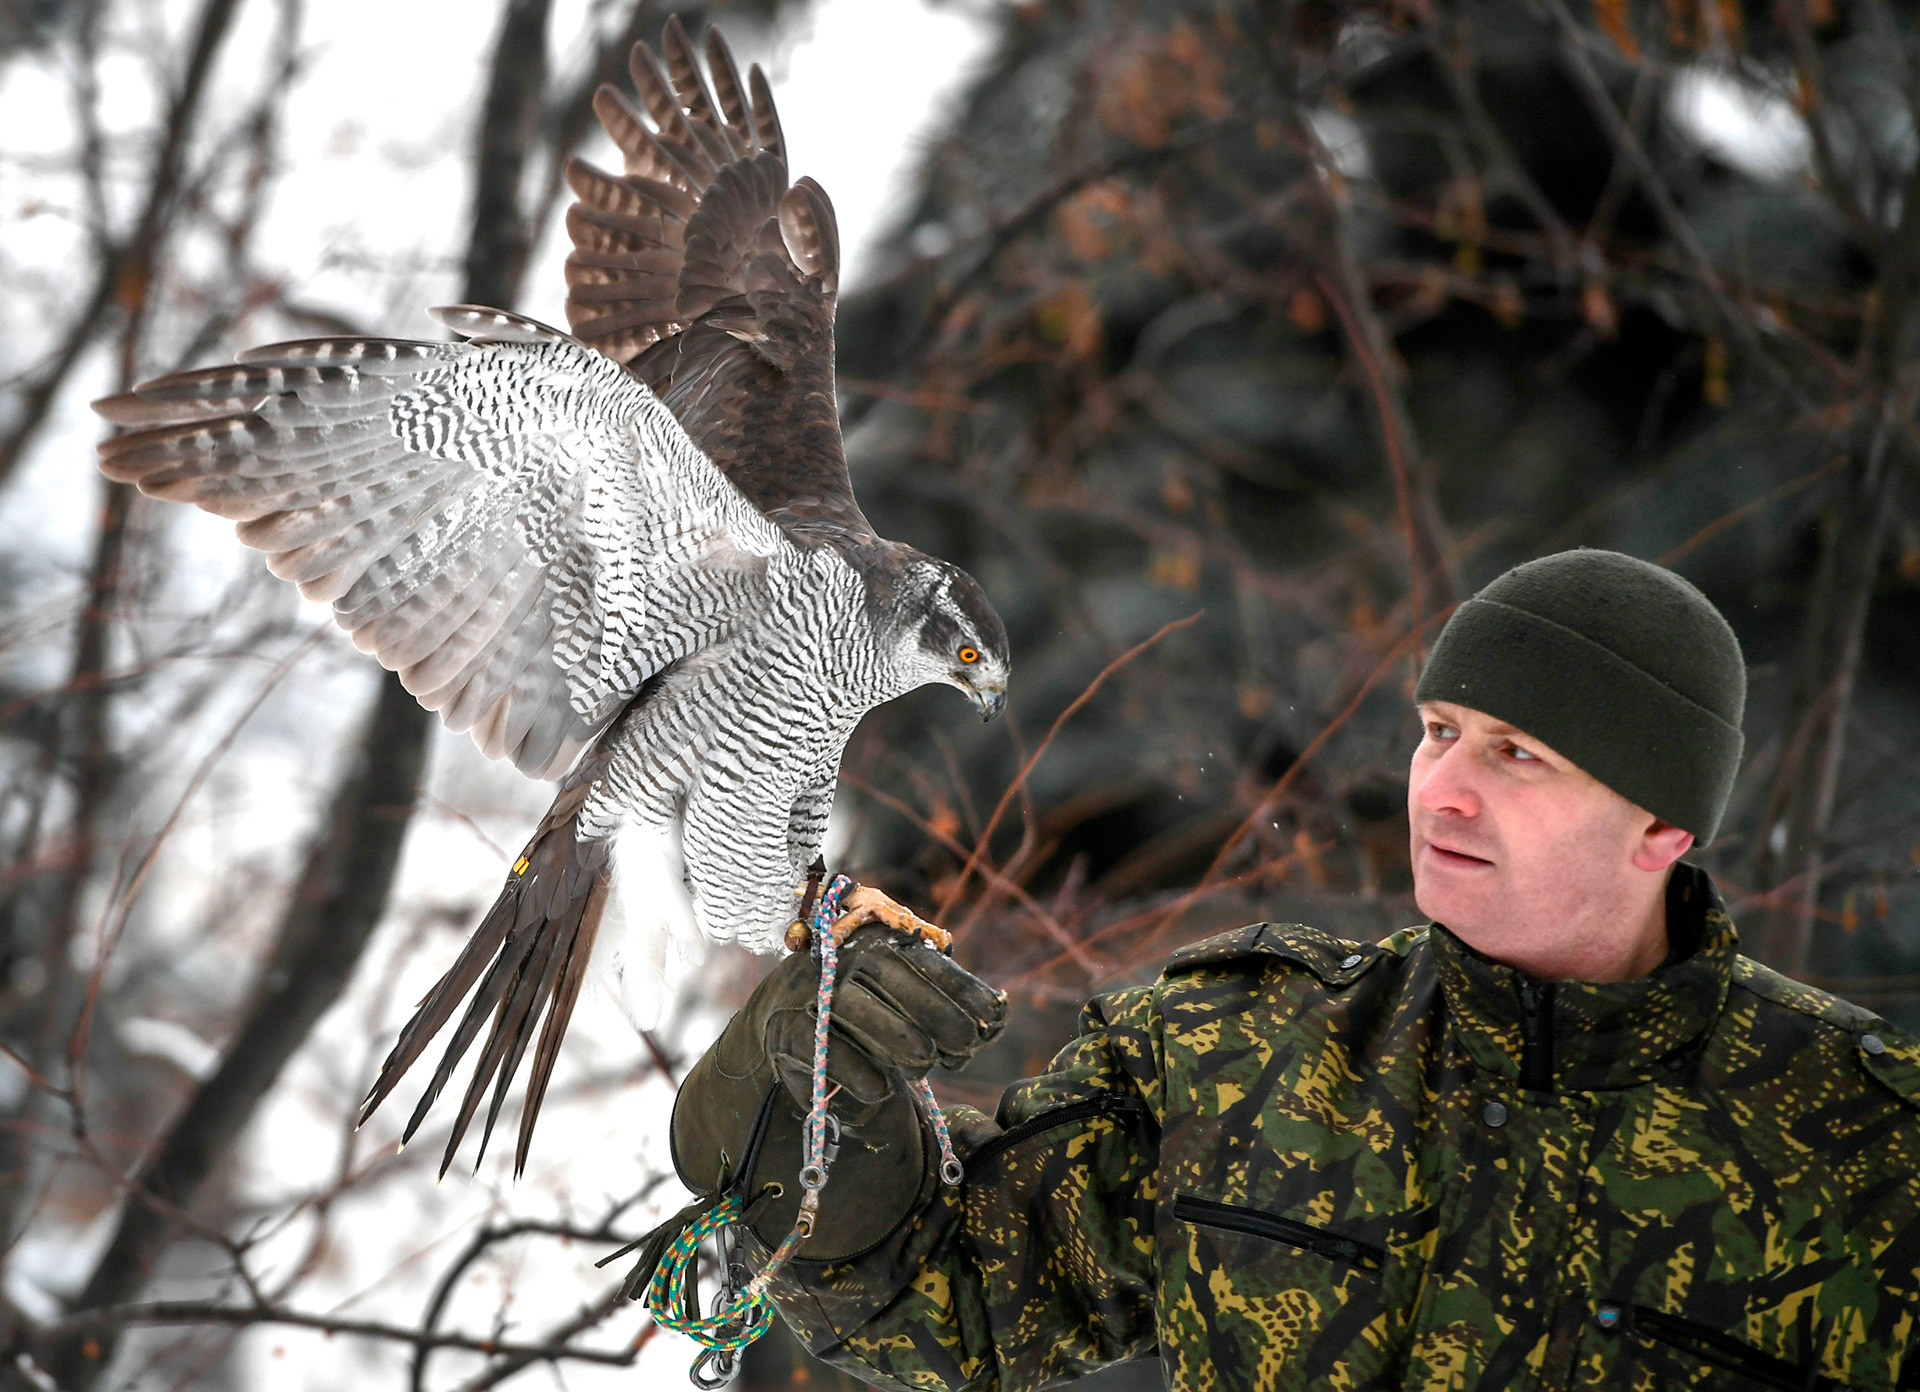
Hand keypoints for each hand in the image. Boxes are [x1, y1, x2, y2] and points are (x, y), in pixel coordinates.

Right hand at [671, 919, 1006, 1257]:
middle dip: (935, 1011)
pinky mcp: (786, 1030)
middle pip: (890, 975)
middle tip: (964, 1046)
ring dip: (895, 1035)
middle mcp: (840, 959)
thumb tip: (999, 1013)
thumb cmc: (864, 1016)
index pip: (923, 959)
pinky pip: (821, 1047)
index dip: (961, 988)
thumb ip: (949, 1008)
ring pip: (853, 1005)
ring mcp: (809, 992)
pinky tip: (881, 1089)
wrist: (787, 1026)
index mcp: (876, 944)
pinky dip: (854, 1070)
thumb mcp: (906, 1008)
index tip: (993, 1018)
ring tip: (925, 1061)